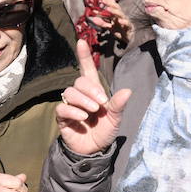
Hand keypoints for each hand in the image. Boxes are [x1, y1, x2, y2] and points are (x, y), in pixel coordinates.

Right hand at [55, 40, 130, 155]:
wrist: (95, 150)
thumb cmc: (104, 131)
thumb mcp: (115, 118)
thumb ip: (118, 105)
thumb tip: (127, 91)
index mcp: (93, 92)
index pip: (86, 70)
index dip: (83, 56)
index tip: (82, 41)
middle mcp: (80, 96)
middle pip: (79, 81)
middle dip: (91, 90)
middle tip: (101, 103)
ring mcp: (70, 106)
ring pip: (70, 92)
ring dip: (83, 100)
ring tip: (92, 111)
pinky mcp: (62, 118)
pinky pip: (62, 107)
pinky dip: (73, 110)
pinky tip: (83, 118)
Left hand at [90, 0, 133, 46]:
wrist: (129, 38)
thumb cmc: (119, 30)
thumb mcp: (109, 26)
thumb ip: (102, 23)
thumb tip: (94, 19)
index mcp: (116, 14)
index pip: (111, 4)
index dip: (106, 0)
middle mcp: (120, 16)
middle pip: (116, 7)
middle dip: (109, 3)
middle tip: (101, 0)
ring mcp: (125, 20)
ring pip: (120, 14)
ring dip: (114, 11)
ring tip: (108, 9)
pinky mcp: (129, 27)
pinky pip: (127, 24)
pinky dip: (124, 22)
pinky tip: (120, 21)